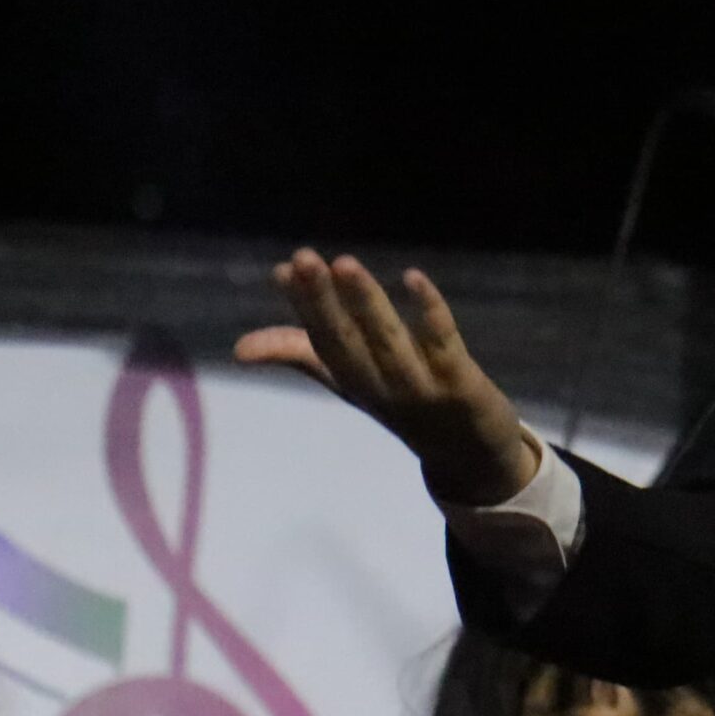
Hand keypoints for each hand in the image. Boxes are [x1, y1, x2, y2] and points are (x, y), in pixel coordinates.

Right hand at [234, 248, 538, 504]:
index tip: (282, 270)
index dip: (302, 307)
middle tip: (303, 258)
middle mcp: (380, 388)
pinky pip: (442, 344)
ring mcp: (420, 388)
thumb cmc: (409, 406)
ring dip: (365, 303)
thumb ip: (305, 355)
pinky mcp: (460, 384)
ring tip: (344, 263)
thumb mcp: (355, 384)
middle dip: (323, 300)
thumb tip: (241, 345)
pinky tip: (413, 277)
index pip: (321, 342)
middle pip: (346, 342)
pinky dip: (428, 312)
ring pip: (388, 342)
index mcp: (354, 383)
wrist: (473, 457)